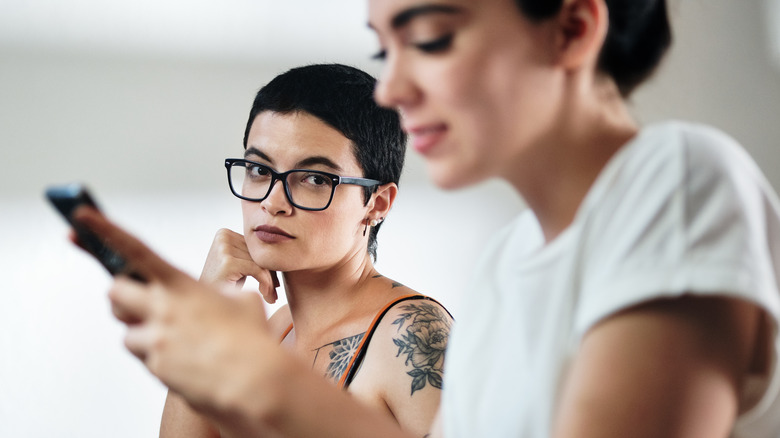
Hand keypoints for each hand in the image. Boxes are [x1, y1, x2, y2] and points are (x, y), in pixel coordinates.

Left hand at [70, 207, 277, 418]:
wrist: (252, 380)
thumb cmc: (251, 338)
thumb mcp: (240, 300)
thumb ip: (217, 293)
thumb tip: (212, 298)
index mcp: (181, 284)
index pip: (136, 250)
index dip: (107, 230)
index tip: (82, 216)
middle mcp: (162, 309)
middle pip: (115, 293)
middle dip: (122, 296)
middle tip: (139, 303)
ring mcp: (156, 339)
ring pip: (127, 332)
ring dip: (143, 333)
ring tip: (175, 339)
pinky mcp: (155, 367)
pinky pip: (145, 358)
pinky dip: (159, 357)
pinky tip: (185, 360)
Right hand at [201, 228, 279, 303]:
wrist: (204, 305)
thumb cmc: (224, 286)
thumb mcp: (239, 265)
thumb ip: (253, 255)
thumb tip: (282, 253)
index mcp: (224, 233)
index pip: (255, 247)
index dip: (268, 265)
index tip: (276, 283)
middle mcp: (223, 236)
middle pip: (259, 253)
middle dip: (270, 274)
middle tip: (275, 293)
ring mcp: (223, 248)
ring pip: (261, 262)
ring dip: (269, 282)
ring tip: (272, 297)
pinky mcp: (227, 261)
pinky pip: (257, 269)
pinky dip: (266, 283)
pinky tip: (266, 295)